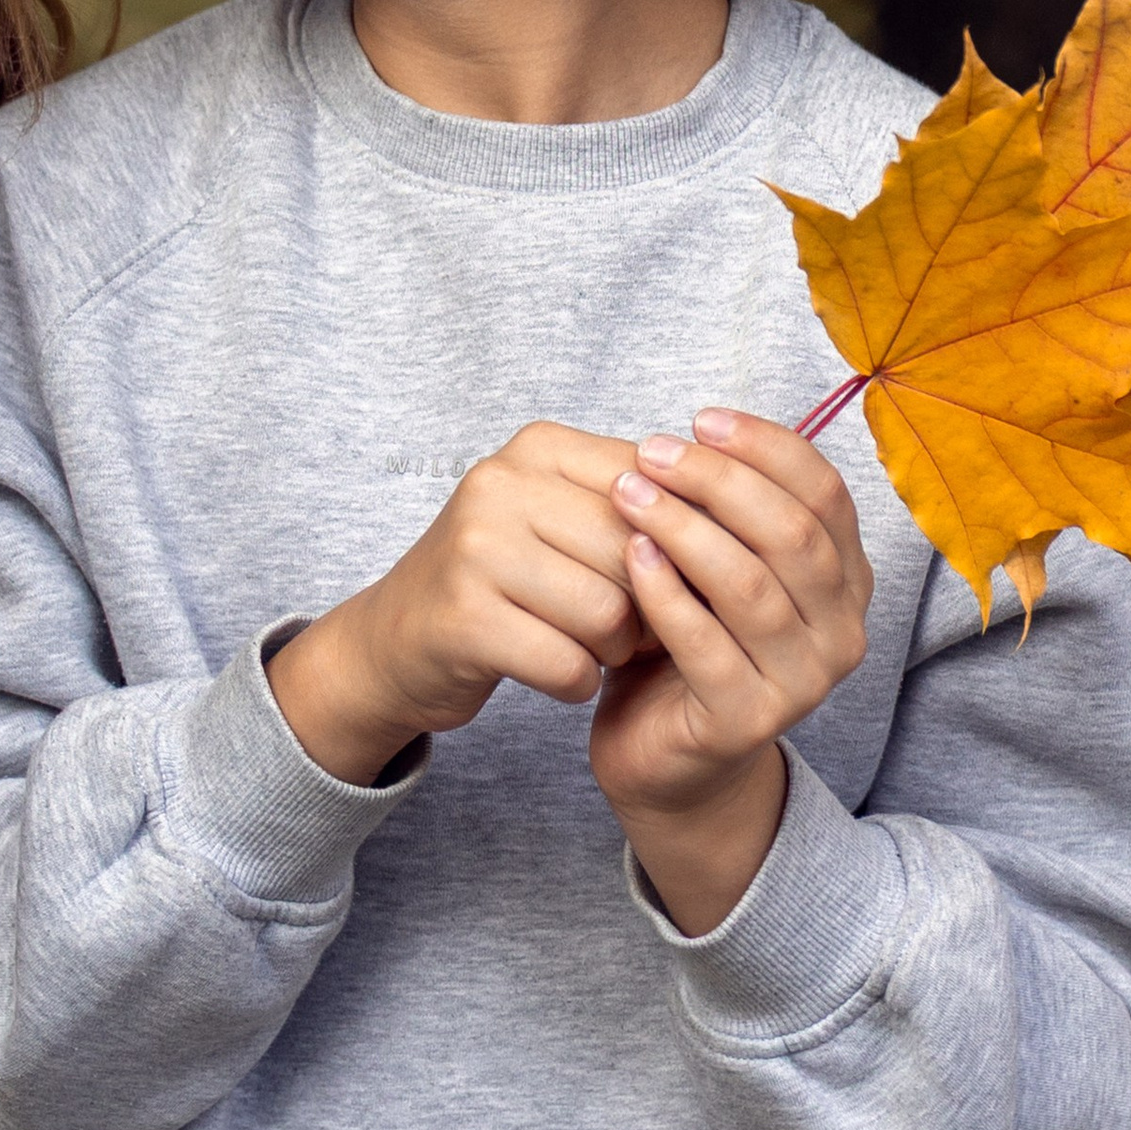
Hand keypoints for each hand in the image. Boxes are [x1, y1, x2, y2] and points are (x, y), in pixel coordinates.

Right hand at [267, 424, 644, 788]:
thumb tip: (734, 518)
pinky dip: (576, 682)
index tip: (670, 578)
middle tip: (631, 628)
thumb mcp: (558, 517)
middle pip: (636, 552)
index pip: (655, 486)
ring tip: (591, 648)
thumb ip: (634, 505)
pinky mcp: (464, 620)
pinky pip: (569, 665)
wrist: (396, 640)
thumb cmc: (502, 579)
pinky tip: (556, 672)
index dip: (680, 545)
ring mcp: (475, 550)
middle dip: (650, 604)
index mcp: (537, 447)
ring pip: (609, 612)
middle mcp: (500, 484)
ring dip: (615, 649)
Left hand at [590, 409, 872, 936]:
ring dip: (684, 529)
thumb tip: (698, 432)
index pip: (826, 494)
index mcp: (847, 580)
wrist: (666, 752)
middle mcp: (843, 632)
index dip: (767, 447)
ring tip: (627, 493)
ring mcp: (803, 683)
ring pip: (750, 587)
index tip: (701, 419)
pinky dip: (667, 594)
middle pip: (791, 534)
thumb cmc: (689, 639)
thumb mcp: (718, 562)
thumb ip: (729, 509)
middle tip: (651, 452)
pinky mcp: (749, 721)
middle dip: (718, 482)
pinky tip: (631, 555)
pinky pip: (707, 646)